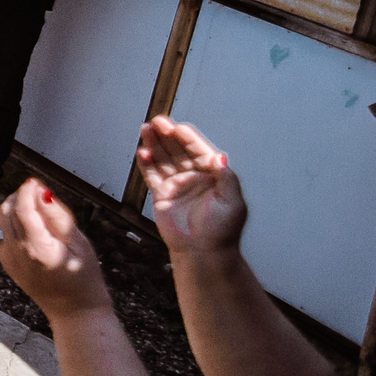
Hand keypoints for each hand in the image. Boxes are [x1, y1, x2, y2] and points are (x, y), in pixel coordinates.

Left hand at [0, 179, 111, 319]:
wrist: (74, 311)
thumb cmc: (83, 278)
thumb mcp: (80, 244)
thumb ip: (58, 217)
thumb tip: (42, 193)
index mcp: (37, 248)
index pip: (21, 208)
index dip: (26, 190)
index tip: (35, 183)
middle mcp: (17, 254)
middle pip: (6, 211)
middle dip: (19, 196)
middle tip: (37, 194)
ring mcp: (7, 260)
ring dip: (9, 207)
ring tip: (30, 207)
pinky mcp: (5, 263)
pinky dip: (3, 221)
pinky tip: (21, 222)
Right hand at [137, 116, 247, 254]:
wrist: (204, 253)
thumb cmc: (222, 231)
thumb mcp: (233, 203)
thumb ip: (227, 178)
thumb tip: (220, 157)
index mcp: (212, 176)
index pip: (198, 150)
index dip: (188, 138)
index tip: (178, 128)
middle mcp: (193, 177)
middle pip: (178, 150)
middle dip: (168, 135)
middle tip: (158, 122)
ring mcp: (177, 185)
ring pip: (163, 158)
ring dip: (155, 143)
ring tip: (146, 129)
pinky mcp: (162, 195)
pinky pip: (152, 175)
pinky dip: (146, 163)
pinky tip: (142, 151)